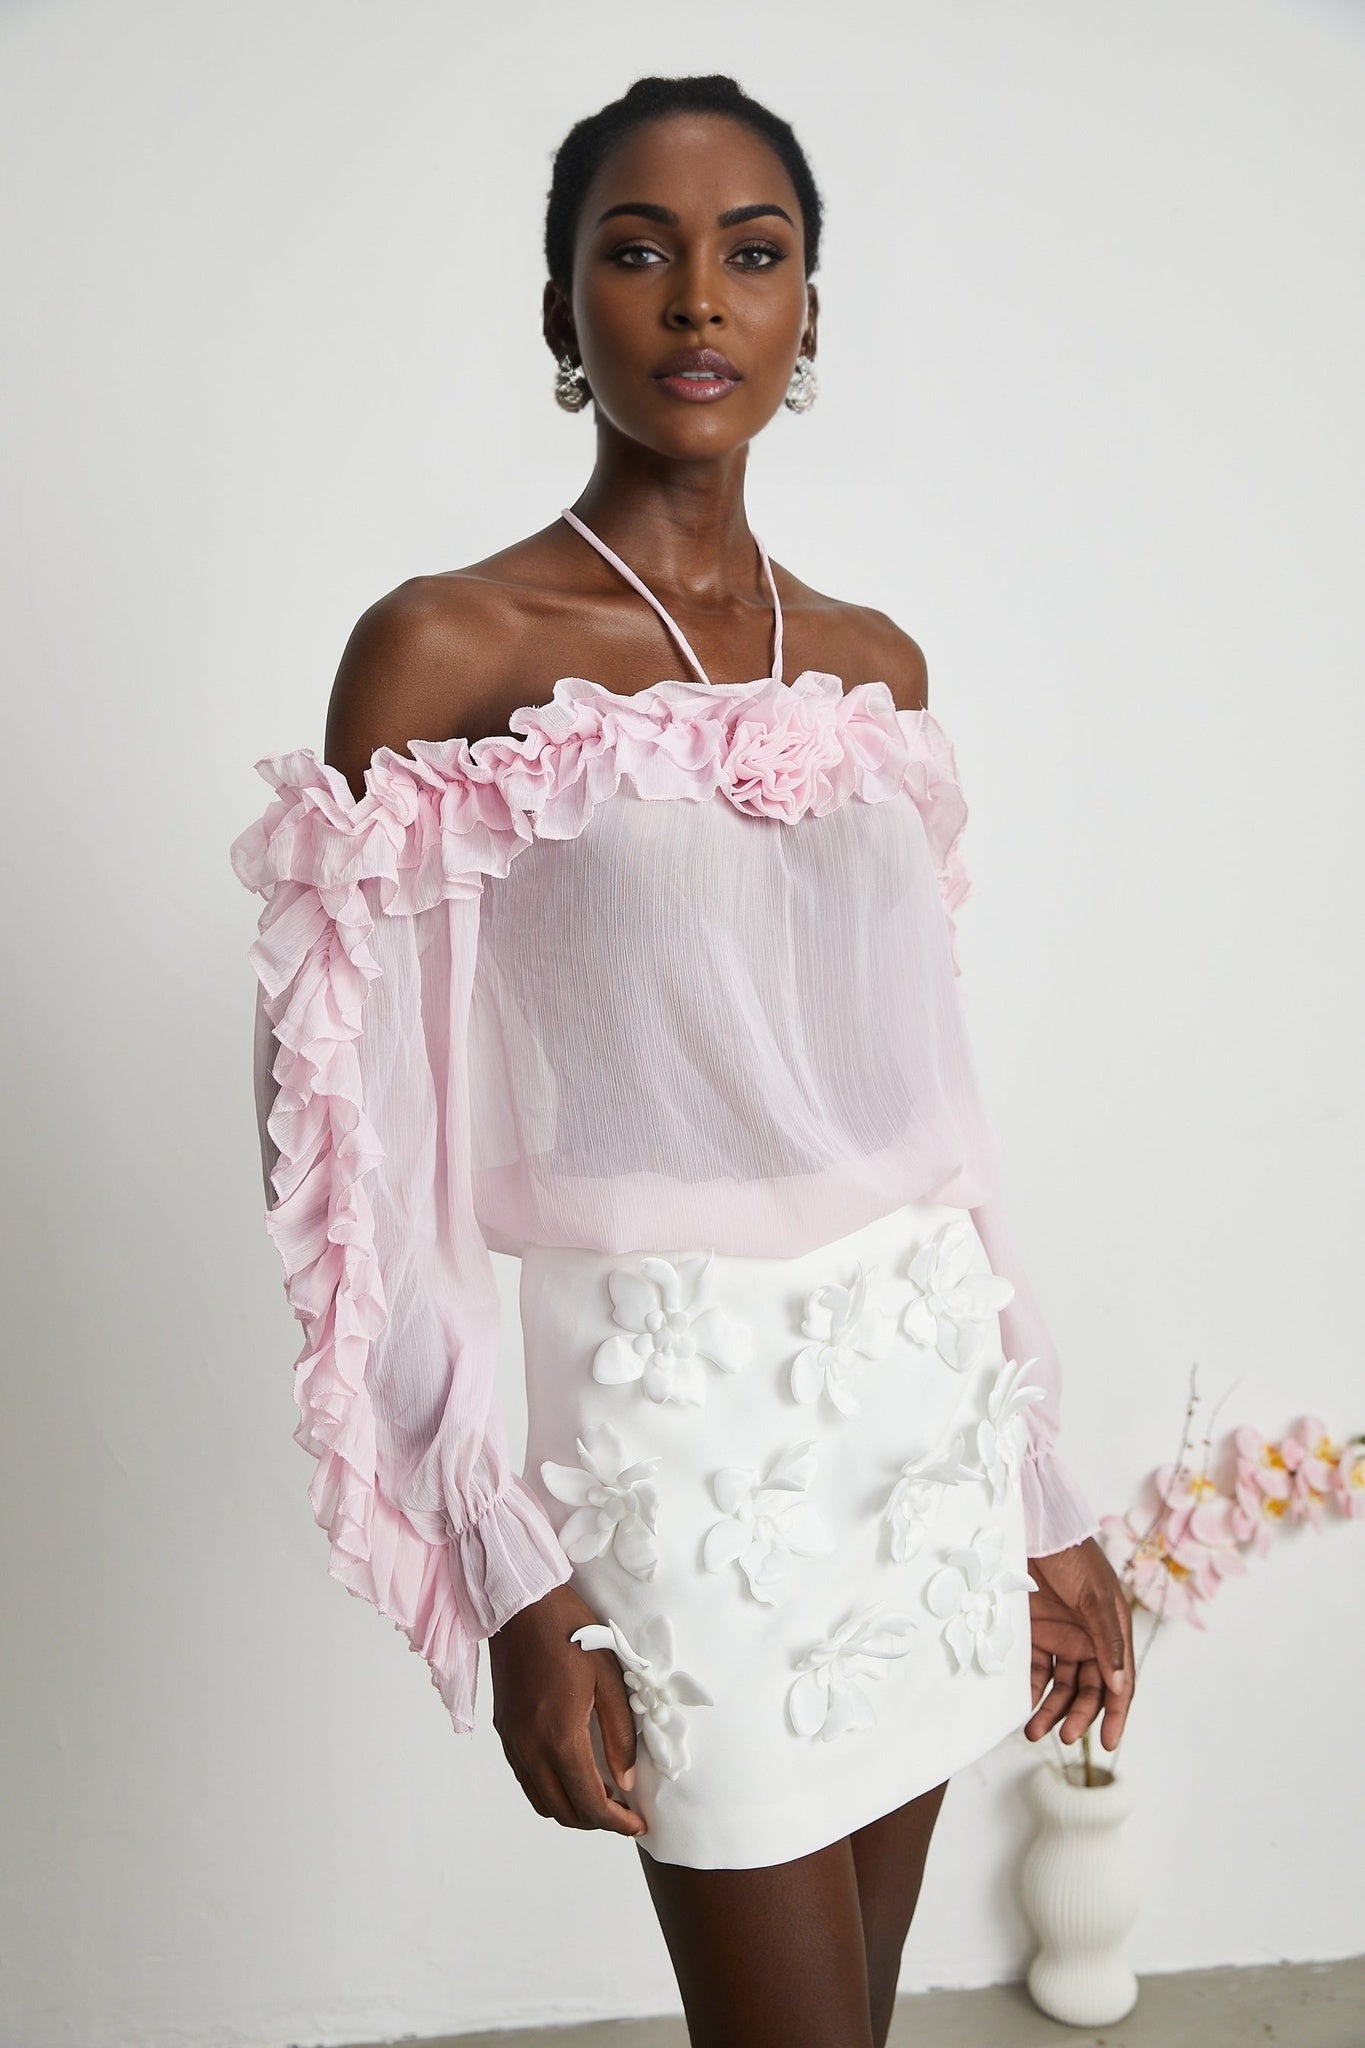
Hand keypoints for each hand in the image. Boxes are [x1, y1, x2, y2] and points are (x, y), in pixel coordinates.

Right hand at [487, 1581, 645, 1838]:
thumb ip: (620, 1734)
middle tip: (624, 1811)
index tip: (638, 1824)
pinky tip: (572, 1774)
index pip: (590, 1802)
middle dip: (596, 1821)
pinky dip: (550, 1791)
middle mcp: (531, 1748)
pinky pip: (527, 1780)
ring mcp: (513, 1742)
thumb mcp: (609, 1678)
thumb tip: (625, 1780)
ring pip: (542, 1801)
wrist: (521, 1605)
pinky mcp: (505, 1731)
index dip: (617, 1822)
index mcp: (560, 1735)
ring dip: (572, 1809)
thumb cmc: (571, 1632)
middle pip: (563, 1811)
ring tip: (601, 1796)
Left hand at [1023, 1535, 1134, 1751]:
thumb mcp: (1097, 1597)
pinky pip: (1034, 1669)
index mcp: (1112, 1633)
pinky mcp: (1032, 1632)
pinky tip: (1023, 1704)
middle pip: (1088, 1690)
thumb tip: (1120, 1687)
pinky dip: (1030, 1689)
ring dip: (1050, 1710)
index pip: (1119, 1684)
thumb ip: (1108, 1641)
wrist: (1034, 1528)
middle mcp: (1088, 1639)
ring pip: (1060, 1686)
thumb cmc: (1073, 1556)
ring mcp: (1059, 1637)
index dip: (1116, 1715)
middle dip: (1077, 1716)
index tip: (1107, 1743)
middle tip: (1062, 1736)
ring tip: (1033, 1730)